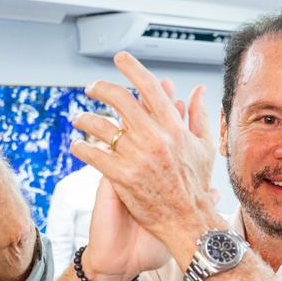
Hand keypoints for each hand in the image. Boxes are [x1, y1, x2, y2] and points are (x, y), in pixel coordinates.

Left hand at [73, 53, 219, 268]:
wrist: (188, 222)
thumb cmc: (196, 186)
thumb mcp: (204, 147)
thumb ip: (199, 116)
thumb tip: (199, 91)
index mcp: (174, 129)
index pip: (150, 88)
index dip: (133, 68)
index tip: (120, 59)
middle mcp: (156, 139)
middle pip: (122, 100)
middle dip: (102, 88)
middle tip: (91, 87)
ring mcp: (138, 158)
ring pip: (102, 127)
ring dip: (86, 119)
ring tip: (79, 118)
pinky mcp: (123, 177)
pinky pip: (94, 155)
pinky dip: (82, 148)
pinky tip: (77, 145)